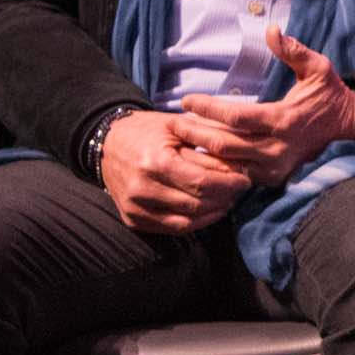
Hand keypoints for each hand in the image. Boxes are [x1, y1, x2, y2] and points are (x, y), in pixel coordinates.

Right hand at [98, 109, 253, 234]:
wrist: (108, 143)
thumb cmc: (148, 130)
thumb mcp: (177, 126)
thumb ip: (208, 141)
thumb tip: (242, 158)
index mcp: (155, 163)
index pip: (203, 182)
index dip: (230, 183)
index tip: (246, 179)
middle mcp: (142, 189)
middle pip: (197, 204)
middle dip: (225, 198)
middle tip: (241, 189)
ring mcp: (135, 208)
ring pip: (187, 221)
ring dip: (213, 212)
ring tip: (228, 199)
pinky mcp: (133, 220)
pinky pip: (172, 228)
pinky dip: (196, 222)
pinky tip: (210, 210)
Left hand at [170, 28, 354, 187]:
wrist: (351, 130)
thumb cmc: (330, 96)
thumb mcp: (318, 68)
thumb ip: (293, 51)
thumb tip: (271, 29)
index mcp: (284, 119)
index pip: (236, 116)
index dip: (207, 108)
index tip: (186, 100)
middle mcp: (277, 147)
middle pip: (223, 144)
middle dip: (194, 133)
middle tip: (172, 123)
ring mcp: (274, 166)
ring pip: (226, 164)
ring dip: (200, 153)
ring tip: (180, 140)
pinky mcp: (273, 178)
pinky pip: (236, 176)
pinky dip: (216, 167)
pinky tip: (199, 157)